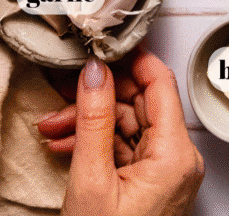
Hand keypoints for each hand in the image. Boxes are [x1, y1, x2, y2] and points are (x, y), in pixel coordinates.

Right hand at [39, 49, 203, 215]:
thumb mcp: (91, 180)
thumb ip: (94, 118)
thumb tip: (94, 70)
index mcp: (176, 154)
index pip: (160, 82)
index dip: (130, 59)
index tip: (102, 45)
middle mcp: (178, 159)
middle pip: (140, 102)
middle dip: (97, 95)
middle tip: (62, 86)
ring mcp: (164, 173)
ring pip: (127, 125)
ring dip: (88, 120)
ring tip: (51, 124)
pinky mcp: (148, 185)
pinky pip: (123, 148)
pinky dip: (94, 143)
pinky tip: (63, 142)